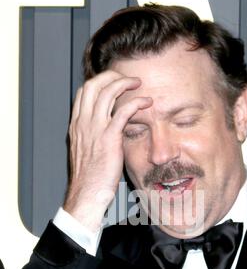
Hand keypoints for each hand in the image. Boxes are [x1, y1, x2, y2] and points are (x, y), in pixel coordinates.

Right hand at [64, 70, 151, 230]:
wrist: (87, 193)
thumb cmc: (89, 177)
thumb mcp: (86, 151)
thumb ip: (93, 136)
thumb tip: (105, 130)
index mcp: (77, 125)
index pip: (84, 92)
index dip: (100, 81)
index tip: (114, 82)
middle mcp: (83, 122)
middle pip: (93, 84)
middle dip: (111, 75)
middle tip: (127, 78)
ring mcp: (95, 128)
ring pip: (107, 91)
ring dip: (124, 82)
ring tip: (138, 83)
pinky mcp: (109, 137)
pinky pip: (123, 111)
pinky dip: (137, 102)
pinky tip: (147, 103)